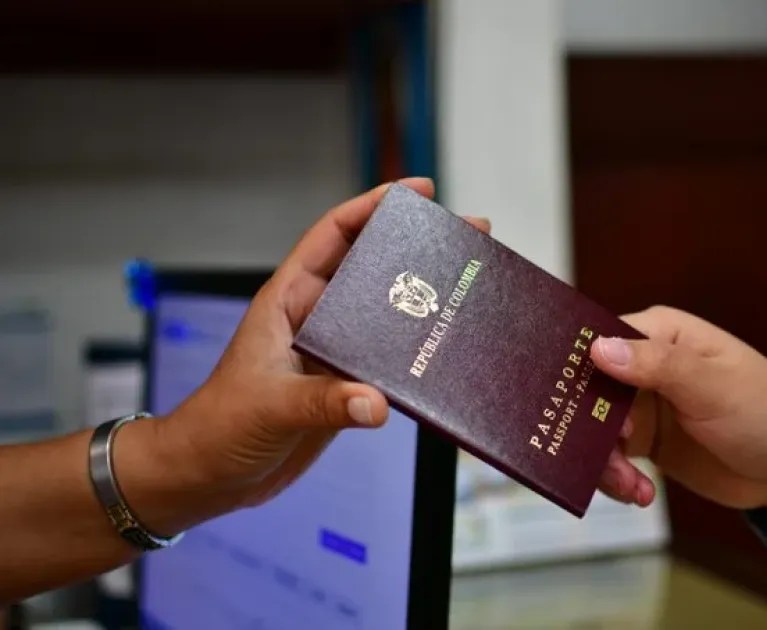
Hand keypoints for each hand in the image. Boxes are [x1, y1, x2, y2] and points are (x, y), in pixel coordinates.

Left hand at [115, 178, 489, 535]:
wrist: (211, 474)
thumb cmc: (219, 426)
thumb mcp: (269, 405)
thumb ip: (322, 402)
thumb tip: (374, 403)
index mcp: (290, 300)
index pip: (335, 235)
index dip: (374, 206)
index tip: (418, 191)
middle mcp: (317, 318)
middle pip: (374, 269)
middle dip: (418, 249)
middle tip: (467, 235)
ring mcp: (334, 351)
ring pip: (387, 313)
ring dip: (425, 301)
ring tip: (469, 288)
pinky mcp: (346, 385)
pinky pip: (390, 359)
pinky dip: (418, 352)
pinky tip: (446, 349)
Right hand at [591, 306, 766, 523]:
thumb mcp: (715, 388)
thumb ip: (658, 367)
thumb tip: (599, 349)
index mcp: (660, 334)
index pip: (598, 341)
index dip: (580, 373)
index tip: (576, 408)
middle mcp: (643, 365)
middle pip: (588, 390)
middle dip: (586, 428)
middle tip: (606, 459)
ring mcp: (643, 404)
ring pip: (593, 428)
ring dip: (604, 462)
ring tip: (632, 487)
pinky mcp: (646, 440)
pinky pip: (610, 456)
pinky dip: (616, 478)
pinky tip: (642, 493)